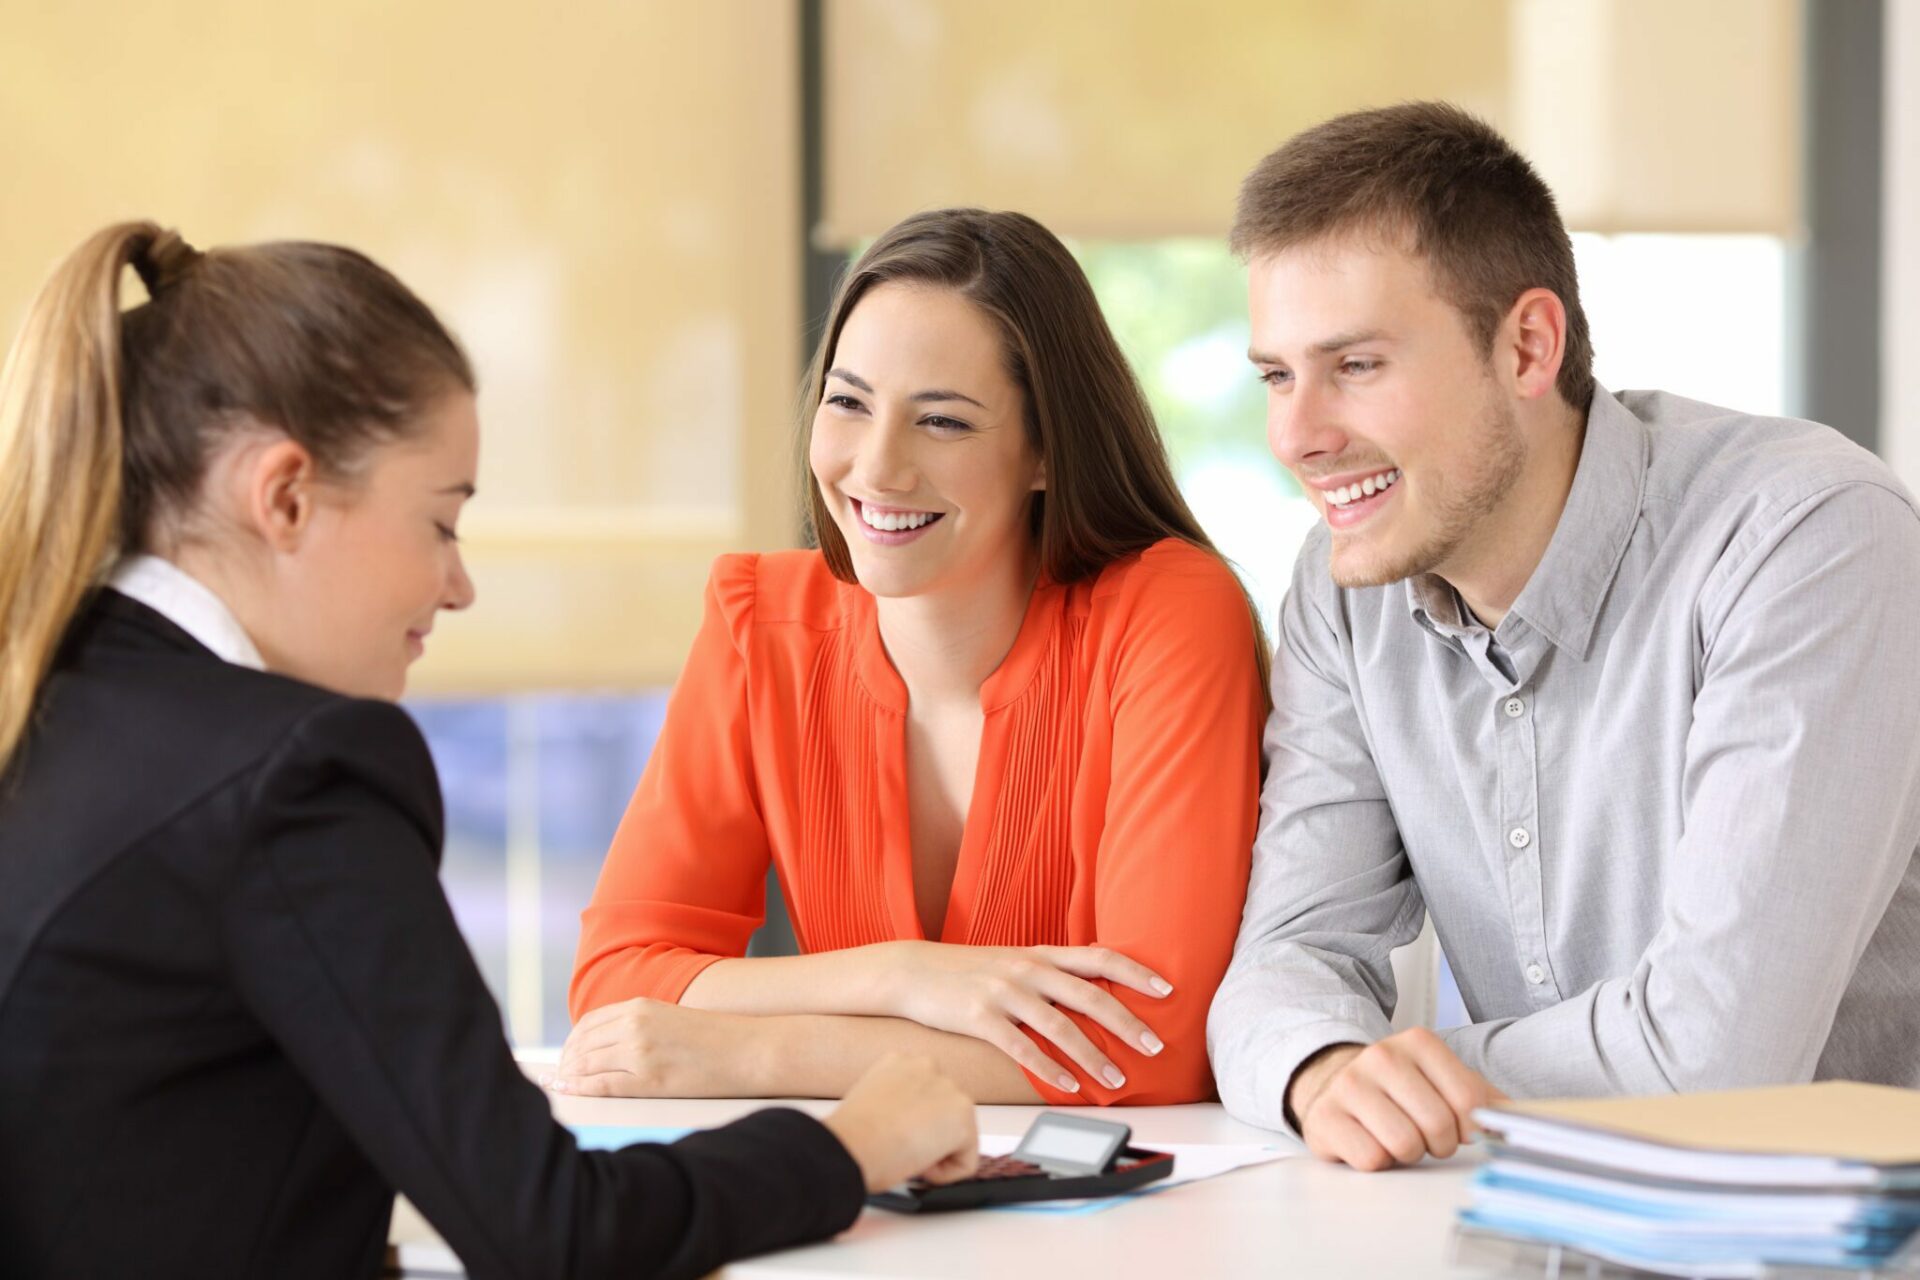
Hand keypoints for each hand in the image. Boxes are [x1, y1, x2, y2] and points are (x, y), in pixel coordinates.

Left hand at [549, 998, 763, 1097]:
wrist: (750, 1050)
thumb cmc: (717, 1038)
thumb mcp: (672, 1018)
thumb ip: (641, 1025)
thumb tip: (612, 1043)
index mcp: (641, 1005)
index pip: (589, 1024)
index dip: (571, 1042)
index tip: (565, 1056)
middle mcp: (635, 1024)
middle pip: (583, 1044)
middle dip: (565, 1061)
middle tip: (556, 1075)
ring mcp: (640, 1051)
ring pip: (587, 1064)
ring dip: (568, 1075)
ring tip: (559, 1085)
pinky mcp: (649, 1079)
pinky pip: (602, 1085)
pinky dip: (579, 1088)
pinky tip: (568, 1091)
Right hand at [823, 1053, 978, 1191]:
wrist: (852, 1144)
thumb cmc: (850, 1135)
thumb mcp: (869, 1104)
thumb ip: (894, 1105)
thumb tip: (904, 1128)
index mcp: (899, 1062)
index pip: (922, 1094)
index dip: (911, 1123)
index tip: (896, 1137)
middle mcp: (927, 1066)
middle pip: (944, 1110)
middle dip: (929, 1134)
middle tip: (903, 1152)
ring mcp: (949, 1089)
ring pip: (957, 1133)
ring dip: (938, 1152)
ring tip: (908, 1159)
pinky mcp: (963, 1117)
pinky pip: (966, 1159)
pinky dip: (947, 1174)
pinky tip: (921, 1170)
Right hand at [875, 941, 1171, 1091]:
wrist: (911, 971)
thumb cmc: (966, 971)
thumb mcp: (1012, 960)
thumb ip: (1049, 972)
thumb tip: (1092, 990)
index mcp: (1040, 954)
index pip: (1099, 957)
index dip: (1136, 971)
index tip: (1168, 990)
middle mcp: (1027, 969)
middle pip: (1089, 996)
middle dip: (1127, 1023)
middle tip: (1155, 1047)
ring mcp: (1003, 992)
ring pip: (1060, 1027)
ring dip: (1094, 1056)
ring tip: (1118, 1080)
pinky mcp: (979, 1018)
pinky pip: (1022, 1048)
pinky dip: (1050, 1069)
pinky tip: (1069, 1086)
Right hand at [1288, 1029, 1506, 1171]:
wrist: (1333, 1084)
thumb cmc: (1398, 1090)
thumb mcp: (1441, 1080)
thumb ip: (1483, 1096)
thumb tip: (1523, 1119)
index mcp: (1418, 1043)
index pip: (1469, 1102)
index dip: (1469, 1128)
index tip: (1457, 1129)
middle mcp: (1381, 1056)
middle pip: (1437, 1126)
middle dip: (1437, 1143)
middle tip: (1423, 1136)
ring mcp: (1349, 1085)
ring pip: (1405, 1144)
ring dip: (1407, 1154)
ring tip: (1395, 1137)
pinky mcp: (1325, 1118)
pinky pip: (1372, 1159)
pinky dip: (1378, 1162)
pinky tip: (1369, 1142)